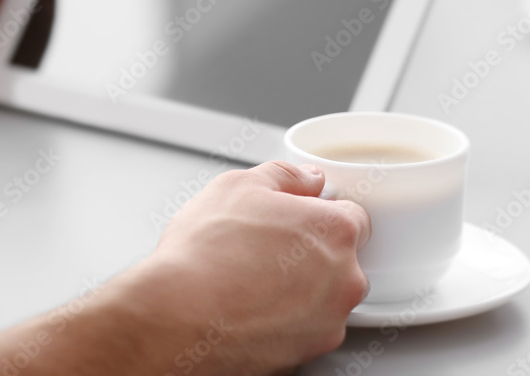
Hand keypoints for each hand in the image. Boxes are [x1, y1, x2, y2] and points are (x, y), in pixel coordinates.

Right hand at [125, 161, 371, 373]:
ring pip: (325, 296)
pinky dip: (286, 321)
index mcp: (335, 230)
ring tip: (253, 280)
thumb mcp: (239, 185)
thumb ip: (286, 176)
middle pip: (341, 258)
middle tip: (266, 249)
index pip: (353, 216)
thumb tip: (307, 179)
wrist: (176, 318)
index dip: (320, 214)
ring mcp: (329, 320)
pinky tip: (252, 309)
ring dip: (301, 289)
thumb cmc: (205, 254)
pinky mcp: (308, 353)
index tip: (297, 220)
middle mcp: (345, 278)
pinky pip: (306, 328)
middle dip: (312, 253)